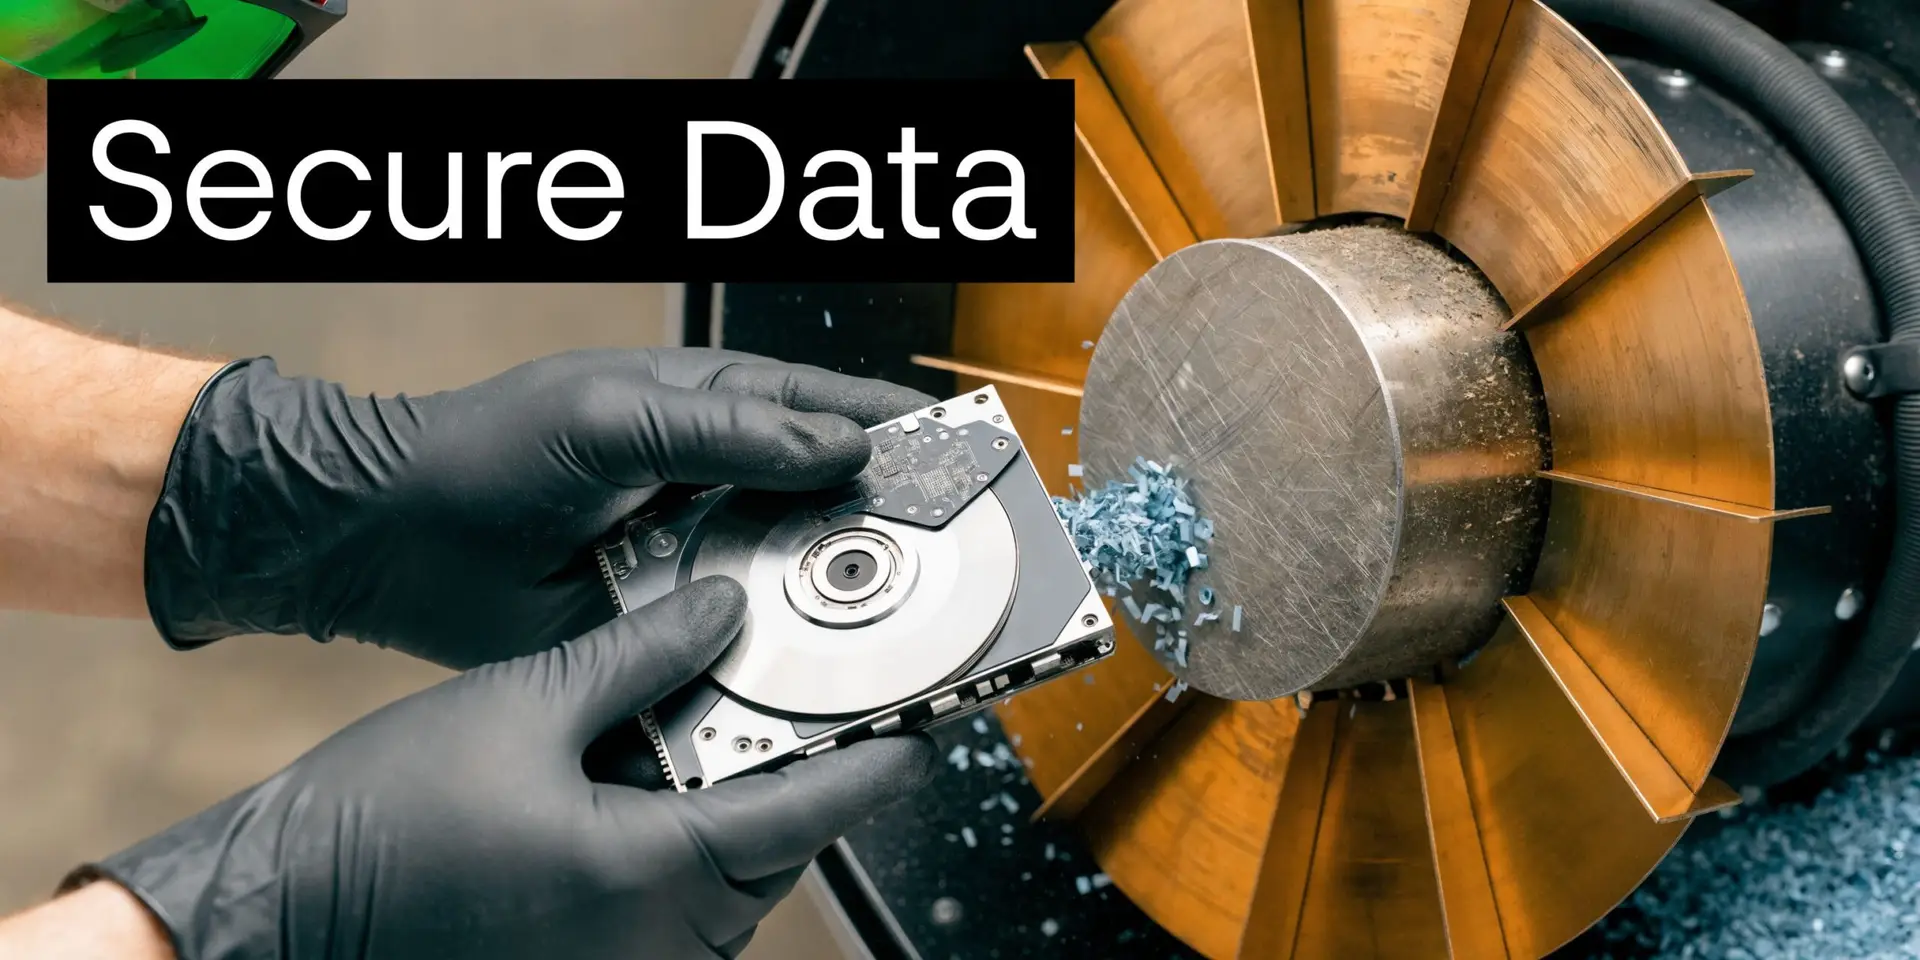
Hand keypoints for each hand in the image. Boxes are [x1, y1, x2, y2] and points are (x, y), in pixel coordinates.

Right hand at [75, 576, 937, 959]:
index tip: (925, 728)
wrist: (280, 913)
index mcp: (653, 872)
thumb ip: (638, 654)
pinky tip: (665, 797)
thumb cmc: (384, 819)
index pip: (807, 812)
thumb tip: (720, 612)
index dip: (877, 763)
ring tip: (745, 741)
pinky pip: (680, 915)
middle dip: (807, 782)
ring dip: (749, 820)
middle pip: (777, 852)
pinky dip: (694, 856)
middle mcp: (657, 942)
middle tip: (827, 711)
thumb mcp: (520, 705)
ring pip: (733, 889)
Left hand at [144, 347, 932, 667]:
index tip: (971, 455)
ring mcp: (696, 557)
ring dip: (845, 599)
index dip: (902, 432)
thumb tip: (842, 446)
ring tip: (914, 624)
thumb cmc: (493, 449)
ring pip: (794, 579)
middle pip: (831, 503)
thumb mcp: (614, 417)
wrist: (393, 542)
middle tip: (964, 556)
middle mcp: (718, 484)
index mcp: (714, 409)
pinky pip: (739, 643)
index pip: (831, 411)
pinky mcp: (666, 626)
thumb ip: (729, 429)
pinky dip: (778, 657)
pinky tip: (819, 675)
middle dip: (894, 527)